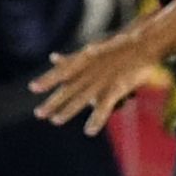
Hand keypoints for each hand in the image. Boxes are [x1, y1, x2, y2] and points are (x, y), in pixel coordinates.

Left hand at [30, 31, 162, 134]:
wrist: (142, 44)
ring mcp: (101, 81)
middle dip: (52, 102)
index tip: (33, 88)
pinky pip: (103, 109)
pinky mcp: (115, 89)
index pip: (61, 71)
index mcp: (83, 60)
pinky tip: (89, 131)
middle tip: (39, 113)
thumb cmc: (118, 47)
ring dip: (67, 111)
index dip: (47, 80)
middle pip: (67, 89)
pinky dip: (95, 120)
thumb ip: (72, 58)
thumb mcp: (91, 49)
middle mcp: (89, 71)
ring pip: (80, 99)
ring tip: (56, 121)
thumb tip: (52, 58)